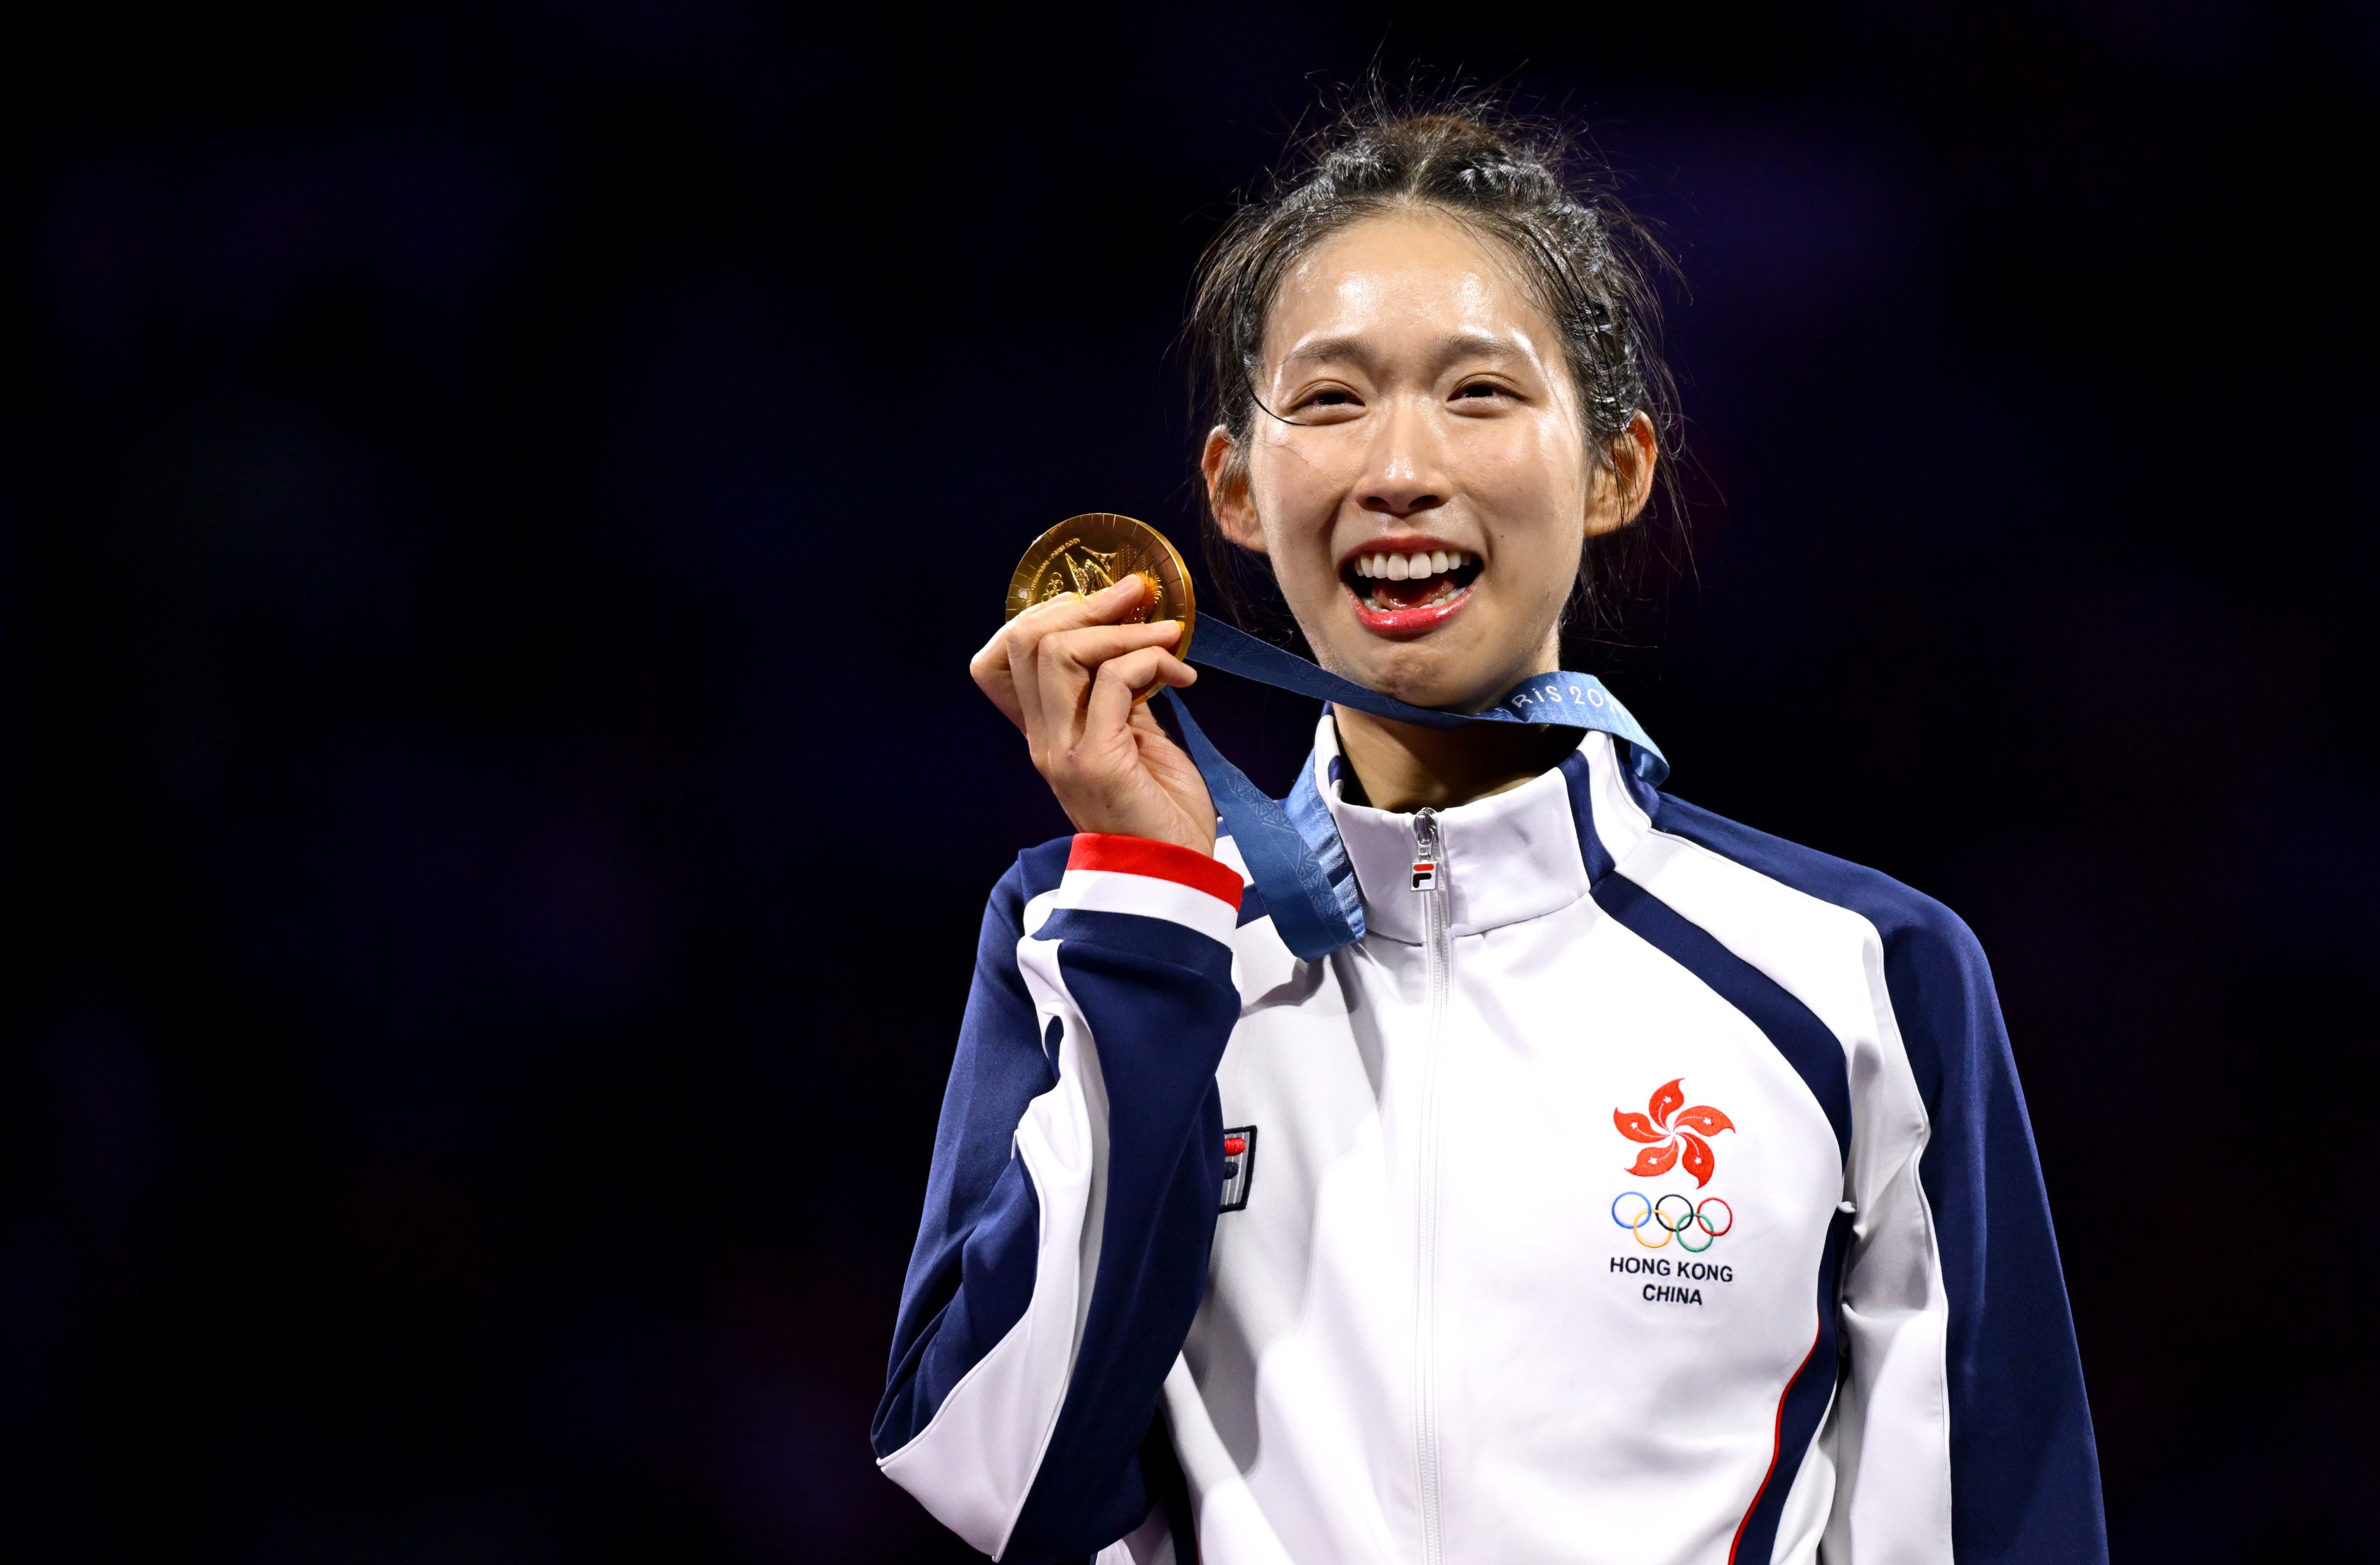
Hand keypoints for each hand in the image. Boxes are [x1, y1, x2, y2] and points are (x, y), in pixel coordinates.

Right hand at [970, 577, 1217, 855]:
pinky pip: (1112, 681)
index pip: (999, 659)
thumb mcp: (1134, 738)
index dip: (1044, 616)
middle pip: (1026, 641)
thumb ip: (1119, 694)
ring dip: (1122, 630)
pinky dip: (1151, 661)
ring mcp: (1064, 751)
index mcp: (1044, 733)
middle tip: (1138, 600)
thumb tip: (1132, 639)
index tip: (1102, 608)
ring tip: (1168, 636)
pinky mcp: (1098, 761)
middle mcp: (1043, 740)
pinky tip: (1183, 676)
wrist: (1177, 876)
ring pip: (1060, 652)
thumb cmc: (1161, 810)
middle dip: (1086, 605)